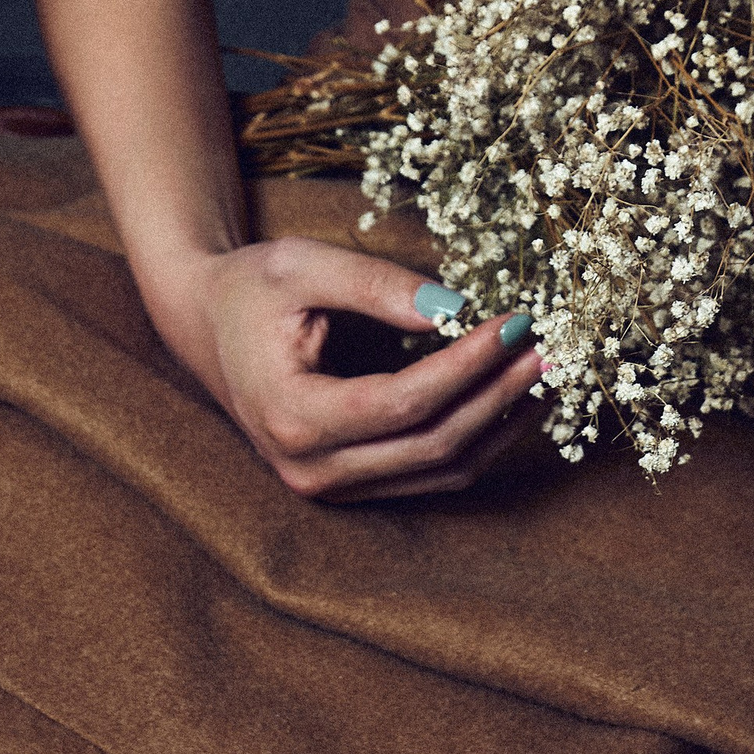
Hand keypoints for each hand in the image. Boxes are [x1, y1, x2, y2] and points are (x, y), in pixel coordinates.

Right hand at [160, 235, 544, 501]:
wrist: (207, 327)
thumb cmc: (251, 289)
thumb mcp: (301, 264)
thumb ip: (375, 285)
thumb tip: (454, 308)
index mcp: (291, 416)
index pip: (401, 402)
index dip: (466, 366)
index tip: (513, 323)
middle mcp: (310, 469)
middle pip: (430, 444)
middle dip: (496, 395)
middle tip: (546, 346)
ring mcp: (330, 488)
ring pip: (439, 470)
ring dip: (500, 424)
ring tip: (545, 373)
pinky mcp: (351, 487)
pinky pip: (430, 475)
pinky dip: (479, 441)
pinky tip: (514, 401)